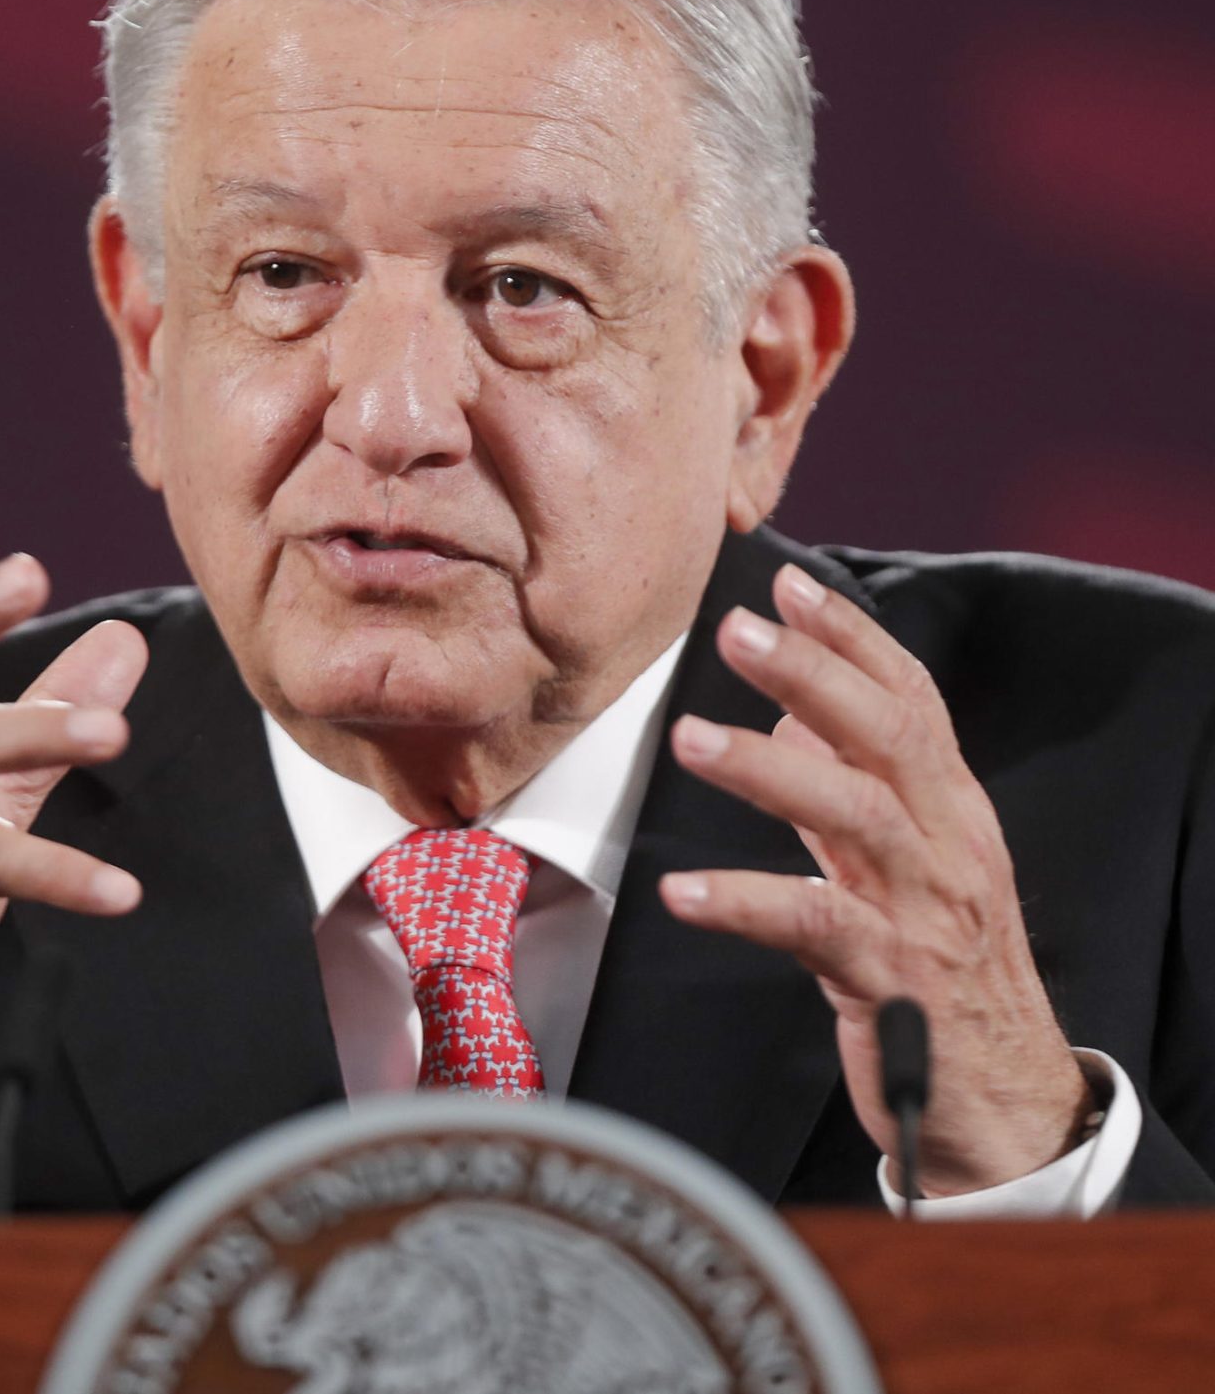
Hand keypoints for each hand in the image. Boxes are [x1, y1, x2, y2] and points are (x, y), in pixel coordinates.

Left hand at [660, 562, 1092, 1196]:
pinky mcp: (892, 979)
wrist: (1004, 1102)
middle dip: (814, 673)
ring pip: (855, 814)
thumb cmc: (943, 967)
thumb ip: (848, 790)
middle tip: (734, 630)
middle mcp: (947, 843)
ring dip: (769, 770)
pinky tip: (682, 892)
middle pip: (888, 735)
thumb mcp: (904, 865)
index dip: (851, 636)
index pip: (910, 698)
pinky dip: (746, 902)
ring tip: (689, 740)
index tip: (788, 584)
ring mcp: (924, 909)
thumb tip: (786, 714)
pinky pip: (814, 926)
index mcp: (950, 807)